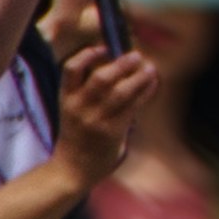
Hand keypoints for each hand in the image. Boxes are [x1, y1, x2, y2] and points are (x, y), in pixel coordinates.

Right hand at [52, 39, 155, 191]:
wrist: (71, 170)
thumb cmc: (76, 135)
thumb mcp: (71, 109)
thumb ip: (87, 90)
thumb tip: (119, 64)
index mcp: (66, 98)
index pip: (71, 69)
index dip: (87, 54)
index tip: (104, 48)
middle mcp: (79, 107)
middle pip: (101, 77)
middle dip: (122, 63)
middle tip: (136, 56)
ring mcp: (96, 121)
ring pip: (120, 92)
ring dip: (138, 77)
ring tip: (150, 68)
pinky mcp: (112, 132)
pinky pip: (132, 107)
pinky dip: (144, 92)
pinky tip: (152, 84)